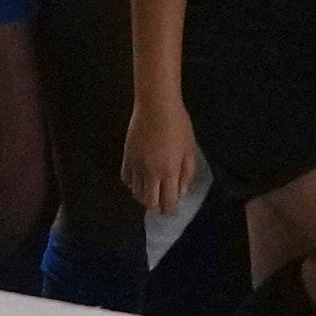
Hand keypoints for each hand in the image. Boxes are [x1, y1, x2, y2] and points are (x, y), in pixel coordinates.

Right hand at [122, 101, 203, 232]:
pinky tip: (139, 181)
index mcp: (169, 172)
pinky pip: (126, 178)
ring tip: (152, 195)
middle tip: (162, 207)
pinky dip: (132, 184)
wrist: (156, 106)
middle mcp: (150, 173)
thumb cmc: (178, 125)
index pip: (167, 201)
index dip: (170, 209)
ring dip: (144, 198)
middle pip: (149, 201)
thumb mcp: (190, 150)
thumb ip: (186, 173)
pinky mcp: (126, 157)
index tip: (173, 209)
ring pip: (136, 192)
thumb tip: (180, 192)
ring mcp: (136, 166)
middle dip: (157, 208)